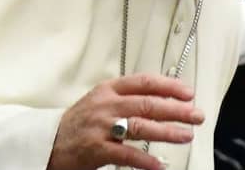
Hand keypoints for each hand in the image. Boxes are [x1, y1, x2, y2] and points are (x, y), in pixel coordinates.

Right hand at [47, 73, 204, 169]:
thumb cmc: (80, 122)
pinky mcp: (95, 150)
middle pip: (147, 104)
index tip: (188, 92)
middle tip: (197, 115)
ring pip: (140, 127)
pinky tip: (159, 164)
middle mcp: (106, 104)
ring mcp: (101, 127)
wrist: (48, 142)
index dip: (169, 86)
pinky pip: (125, 155)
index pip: (144, 82)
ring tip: (186, 136)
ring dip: (167, 132)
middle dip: (176, 110)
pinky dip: (144, 161)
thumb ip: (127, 97)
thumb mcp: (101, 100)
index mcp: (109, 89)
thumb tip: (163, 98)